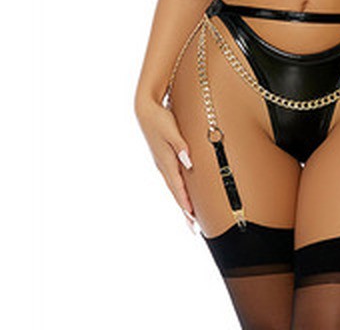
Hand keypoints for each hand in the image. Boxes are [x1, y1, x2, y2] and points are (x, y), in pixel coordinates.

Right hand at [135, 99, 196, 231]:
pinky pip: (173, 181)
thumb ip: (181, 146)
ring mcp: (162, 164)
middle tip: (194, 228)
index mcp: (166, 161)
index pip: (178, 186)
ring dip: (183, 203)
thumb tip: (189, 162)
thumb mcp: (171, 130)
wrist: (145, 111)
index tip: (193, 217)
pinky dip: (179, 192)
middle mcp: (163, 166)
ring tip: (191, 218)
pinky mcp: (164, 160)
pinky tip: (183, 197)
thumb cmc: (160, 119)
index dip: (186, 202)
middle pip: (176, 193)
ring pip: (174, 188)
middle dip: (185, 211)